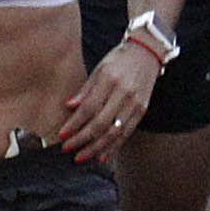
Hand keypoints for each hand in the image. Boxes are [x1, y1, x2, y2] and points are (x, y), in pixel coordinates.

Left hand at [58, 40, 161, 161]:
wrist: (147, 53)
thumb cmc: (119, 60)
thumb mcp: (100, 68)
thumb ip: (86, 90)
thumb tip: (69, 107)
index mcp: (110, 80)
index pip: (89, 107)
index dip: (75, 123)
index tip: (62, 134)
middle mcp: (124, 93)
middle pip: (101, 123)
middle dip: (82, 139)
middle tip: (67, 148)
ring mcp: (135, 104)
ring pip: (114, 132)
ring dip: (96, 148)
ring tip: (81, 156)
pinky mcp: (142, 111)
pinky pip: (126, 133)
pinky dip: (114, 147)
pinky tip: (102, 156)